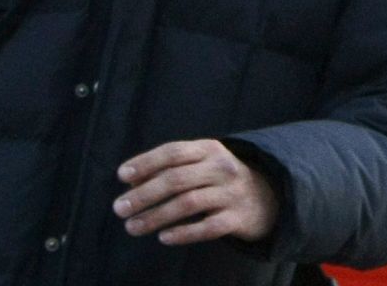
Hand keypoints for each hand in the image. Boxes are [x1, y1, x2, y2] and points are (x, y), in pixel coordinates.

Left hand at [112, 139, 278, 244]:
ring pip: (188, 204)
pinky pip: (207, 228)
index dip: (146, 162)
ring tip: (133, 227)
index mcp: (210, 149)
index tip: (122, 176)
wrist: (267, 197)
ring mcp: (231, 193)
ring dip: (156, 216)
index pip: (173, 152)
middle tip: (119, 209)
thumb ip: (169, 169)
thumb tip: (131, 185)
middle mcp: (222, 168)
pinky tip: (163, 238)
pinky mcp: (237, 218)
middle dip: (144, 194)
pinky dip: (183, 233)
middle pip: (177, 179)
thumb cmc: (219, 180)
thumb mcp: (201, 164)